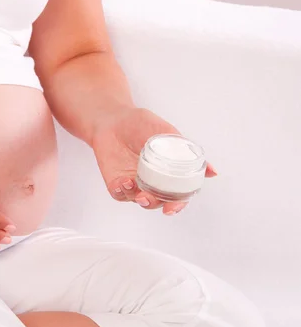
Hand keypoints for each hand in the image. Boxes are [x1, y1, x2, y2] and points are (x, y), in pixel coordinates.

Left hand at [92, 108, 216, 214]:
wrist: (114, 117)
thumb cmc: (142, 124)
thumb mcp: (168, 135)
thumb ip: (187, 153)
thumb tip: (213, 172)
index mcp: (167, 174)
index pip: (176, 196)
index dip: (176, 205)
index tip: (171, 209)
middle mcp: (151, 182)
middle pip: (156, 202)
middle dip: (153, 204)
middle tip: (148, 198)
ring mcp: (133, 183)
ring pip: (136, 200)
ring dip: (135, 196)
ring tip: (132, 183)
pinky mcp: (116, 181)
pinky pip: (118, 193)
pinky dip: (121, 190)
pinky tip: (122, 181)